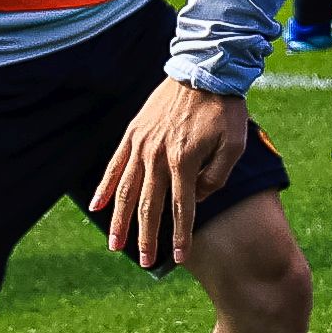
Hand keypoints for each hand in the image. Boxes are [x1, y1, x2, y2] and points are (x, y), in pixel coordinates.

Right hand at [88, 78, 257, 271]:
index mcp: (185, 161)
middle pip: (149, 206)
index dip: (180, 235)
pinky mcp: (133, 133)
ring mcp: (141, 145)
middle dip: (146, 237)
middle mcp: (158, 156)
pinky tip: (96, 207)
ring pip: (126, 190)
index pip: (182, 209)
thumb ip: (217, 177)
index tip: (179, 257)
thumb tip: (198, 199)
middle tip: (144, 261)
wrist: (203, 70)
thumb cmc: (225, 110)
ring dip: (120, 220)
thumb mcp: (235, 145)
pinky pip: (115, 165)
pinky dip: (104, 186)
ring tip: (116, 245)